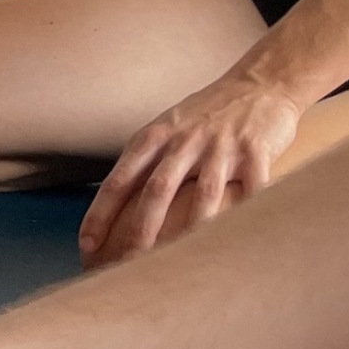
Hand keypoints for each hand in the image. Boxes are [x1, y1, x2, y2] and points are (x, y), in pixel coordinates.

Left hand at [78, 71, 305, 265]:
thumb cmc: (206, 113)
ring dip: (193, 231)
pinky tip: (241, 240)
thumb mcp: (166, 128)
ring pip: (204, 195)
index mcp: (155, 137)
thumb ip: (144, 161)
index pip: (119, 180)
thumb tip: (112, 204)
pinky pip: (253, 188)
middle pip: (156, 191)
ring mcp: (221, 146)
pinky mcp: (256, 151)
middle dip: (140, 230)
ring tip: (182, 262)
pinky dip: (248, 213)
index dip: (100, 214)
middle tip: (128, 265)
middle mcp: (184, 141)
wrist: (261, 83)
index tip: (86, 245)